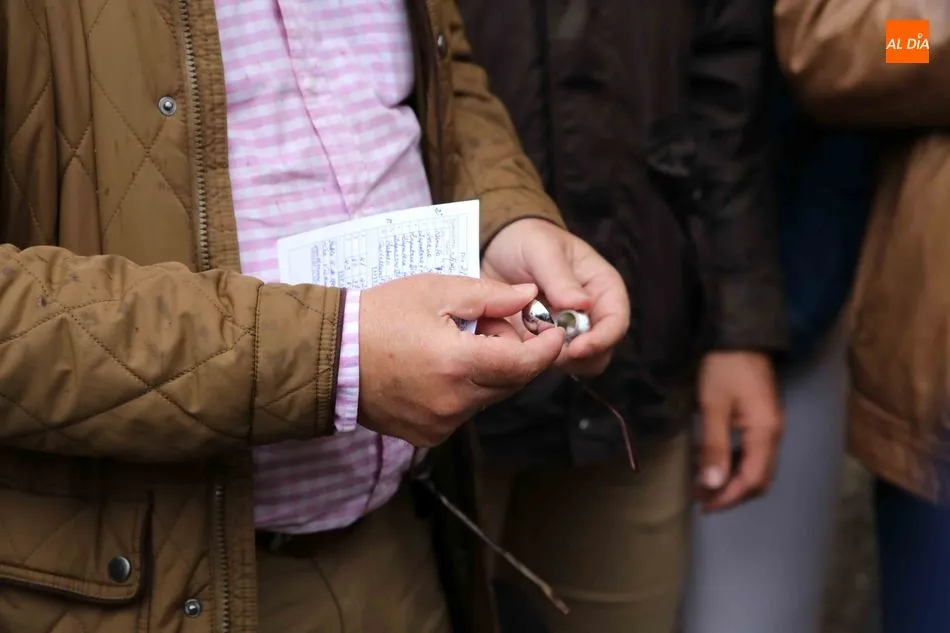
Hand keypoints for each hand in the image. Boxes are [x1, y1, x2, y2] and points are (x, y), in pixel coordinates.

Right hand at [358, 274, 564, 445]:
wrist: (331, 355)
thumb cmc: (380, 315)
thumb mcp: (436, 290)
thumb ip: (490, 296)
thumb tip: (530, 297)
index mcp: (458, 363)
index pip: (524, 364)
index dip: (546, 348)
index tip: (553, 331)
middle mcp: (453, 402)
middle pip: (510, 382)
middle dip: (515, 354)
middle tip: (492, 324)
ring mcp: (440, 424)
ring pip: (488, 398)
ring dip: (490, 372)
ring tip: (460, 343)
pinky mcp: (428, 435)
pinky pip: (464, 412)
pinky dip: (466, 390)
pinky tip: (442, 368)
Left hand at [481, 219, 628, 375]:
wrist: (496, 248)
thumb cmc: (529, 241)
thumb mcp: (543, 250)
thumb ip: (561, 278)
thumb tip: (581, 305)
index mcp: (602, 288)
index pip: (616, 321)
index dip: (602, 339)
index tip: (577, 348)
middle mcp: (590, 315)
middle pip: (600, 351)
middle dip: (576, 356)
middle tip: (547, 348)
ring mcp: (566, 332)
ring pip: (574, 363)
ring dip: (551, 358)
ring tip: (526, 339)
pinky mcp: (543, 343)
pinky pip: (544, 362)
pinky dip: (531, 359)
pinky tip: (514, 342)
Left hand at [695, 351, 783, 511]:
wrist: (740, 334)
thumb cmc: (724, 368)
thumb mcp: (713, 406)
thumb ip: (714, 446)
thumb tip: (713, 484)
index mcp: (765, 433)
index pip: (752, 480)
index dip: (728, 497)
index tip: (704, 505)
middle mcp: (773, 434)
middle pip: (758, 478)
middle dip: (731, 493)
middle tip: (701, 497)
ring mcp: (770, 426)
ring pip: (755, 466)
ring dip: (730, 478)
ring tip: (701, 481)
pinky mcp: (761, 418)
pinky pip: (751, 451)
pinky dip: (732, 461)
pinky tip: (710, 457)